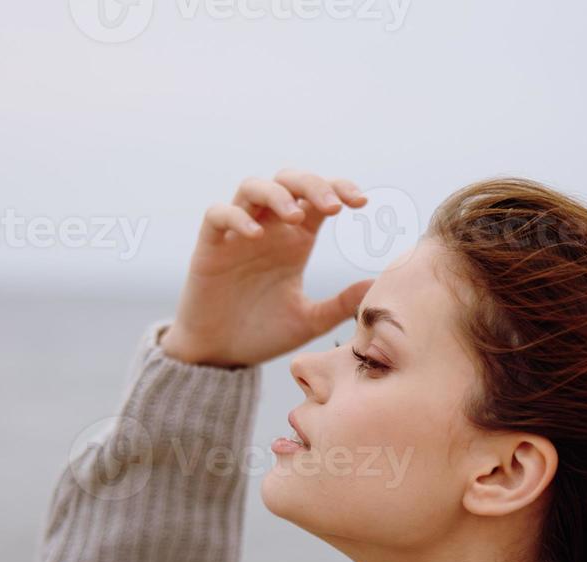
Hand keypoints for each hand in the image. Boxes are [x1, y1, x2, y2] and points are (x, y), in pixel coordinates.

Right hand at [164, 169, 375, 366]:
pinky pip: (218, 214)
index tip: (361, 203)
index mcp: (296, 240)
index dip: (339, 189)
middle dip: (312, 185)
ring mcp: (238, 234)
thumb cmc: (264, 333)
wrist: (221, 355)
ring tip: (295, 215)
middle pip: (289, 181)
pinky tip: (256, 234)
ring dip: (276, 193)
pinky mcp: (210, 246)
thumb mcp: (310, 321)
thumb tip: (376, 287)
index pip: (318, 198)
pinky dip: (237, 216)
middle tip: (332, 206)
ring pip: (253, 187)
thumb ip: (341, 304)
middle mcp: (269, 229)